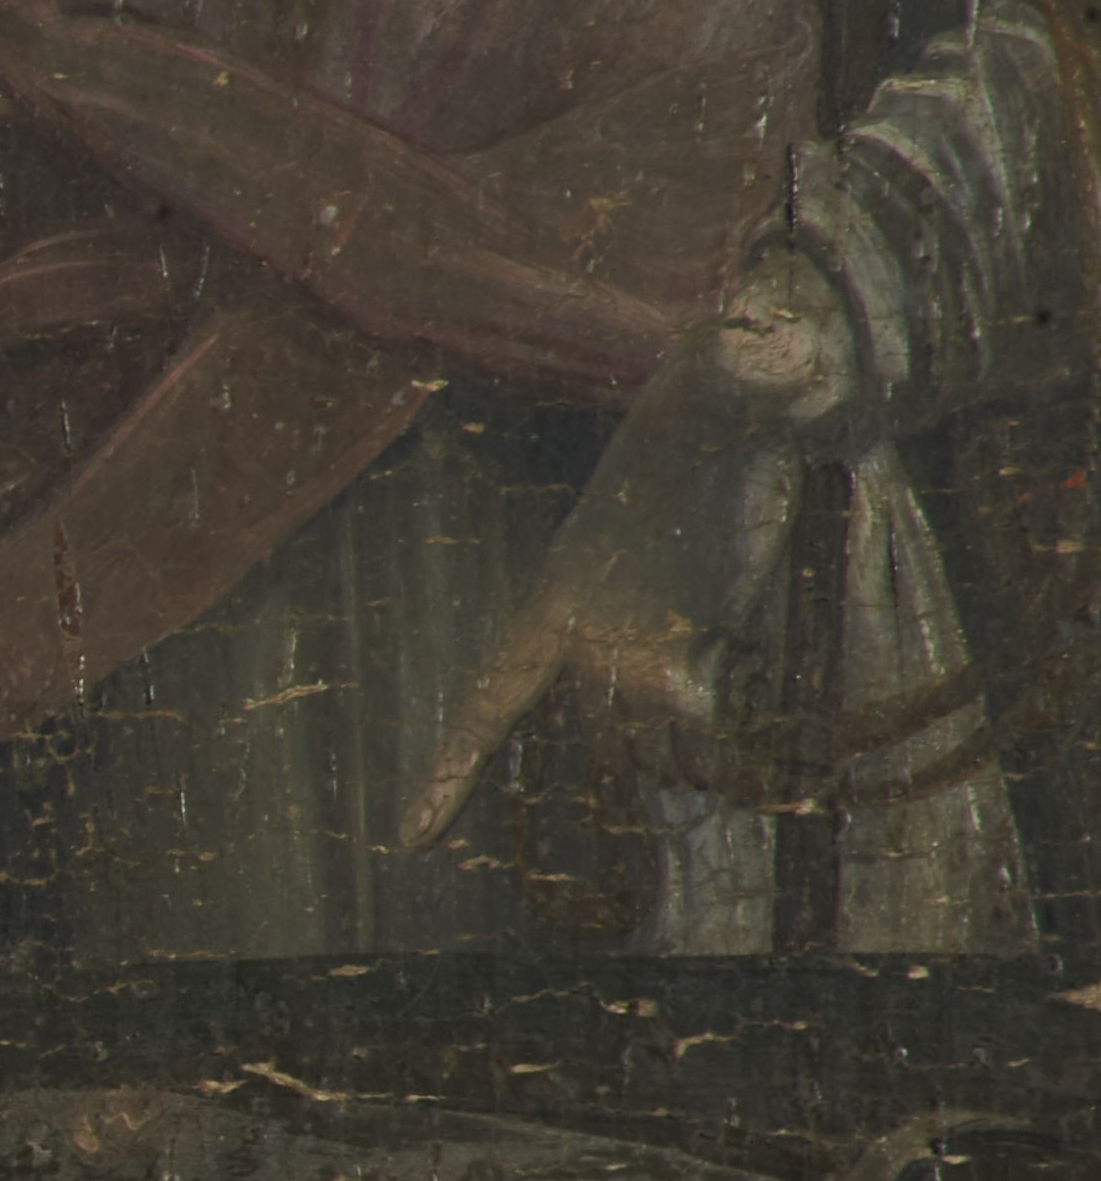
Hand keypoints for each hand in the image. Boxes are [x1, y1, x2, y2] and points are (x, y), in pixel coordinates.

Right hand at [401, 253, 855, 846]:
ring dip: (706, 752)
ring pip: (664, 739)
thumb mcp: (731, 383)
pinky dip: (727, 742)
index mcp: (564, 598)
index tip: (411, 841)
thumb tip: (769, 340)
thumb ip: (749, 366)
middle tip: (714, 684)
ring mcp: (655, 646)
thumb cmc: (722, 396)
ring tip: (756, 726)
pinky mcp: (714, 647)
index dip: (450, 768)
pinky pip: (707, 720)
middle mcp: (597, 635)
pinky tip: (767, 733)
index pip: (493, 694)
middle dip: (665, 736)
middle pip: (613, 729)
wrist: (759, 408)